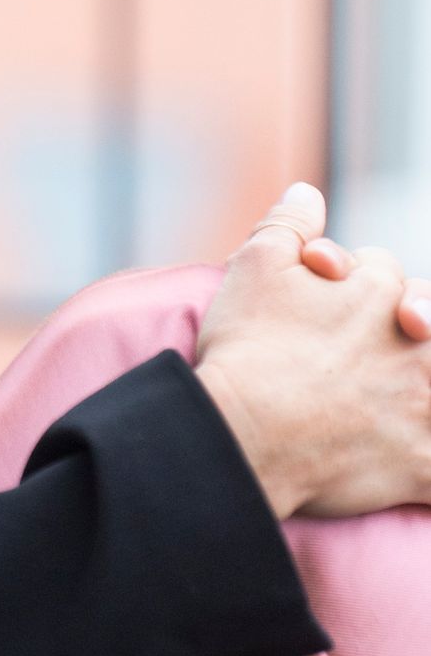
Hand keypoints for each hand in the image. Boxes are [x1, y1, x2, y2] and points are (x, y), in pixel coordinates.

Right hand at [194, 181, 430, 520]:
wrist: (243, 430)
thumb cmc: (249, 345)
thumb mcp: (257, 262)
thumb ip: (289, 223)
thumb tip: (307, 191)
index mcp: (382, 291)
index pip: (384, 275)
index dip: (353, 284)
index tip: (327, 298)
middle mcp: (418, 344)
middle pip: (425, 322)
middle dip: (406, 326)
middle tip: (364, 350)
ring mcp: (425, 407)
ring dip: (423, 389)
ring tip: (401, 399)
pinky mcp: (421, 464)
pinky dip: (427, 462)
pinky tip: (415, 460)